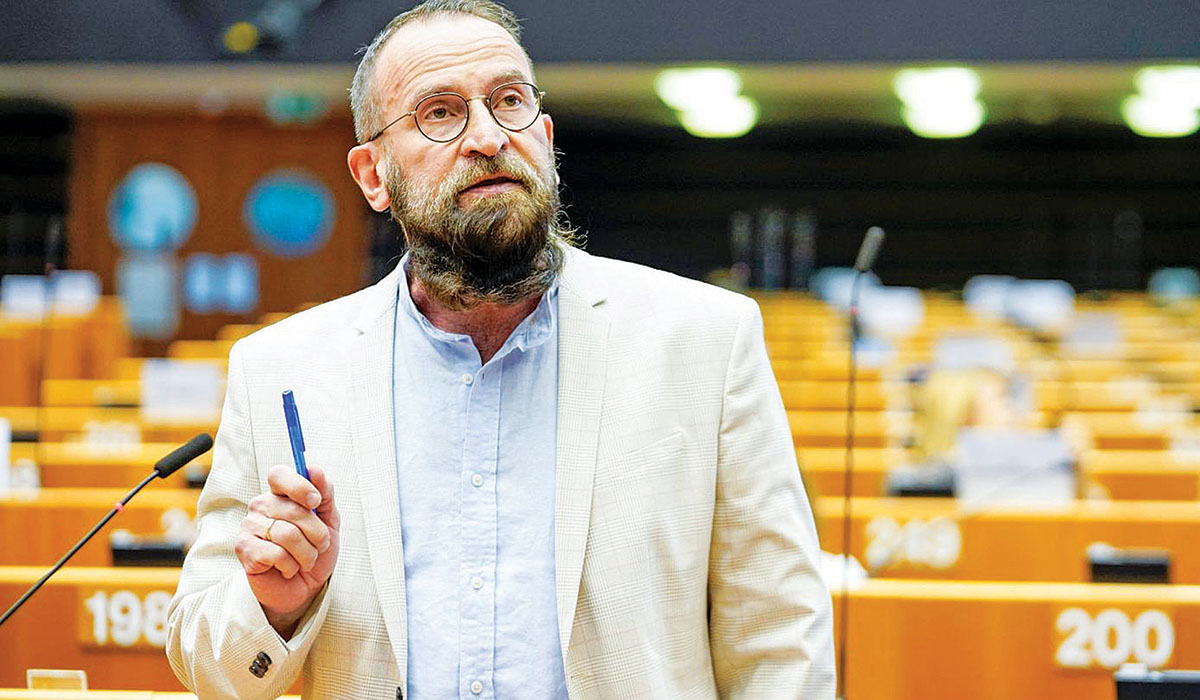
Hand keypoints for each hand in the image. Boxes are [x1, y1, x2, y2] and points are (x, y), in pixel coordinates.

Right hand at [235, 463, 339, 636]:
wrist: (304, 587)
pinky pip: (277, 554)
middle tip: (319, 546)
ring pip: (288, 534)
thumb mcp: (329, 521)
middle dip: (317, 533)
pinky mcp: (244, 550)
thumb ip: (325, 494)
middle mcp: (261, 506)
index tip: (315, 502)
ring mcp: (249, 527)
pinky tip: (287, 569)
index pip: (279, 474)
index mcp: (280, 494)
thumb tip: (314, 469)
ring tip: (305, 560)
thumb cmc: (314, 550)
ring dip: (307, 554)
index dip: (299, 486)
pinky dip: (291, 566)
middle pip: (294, 510)